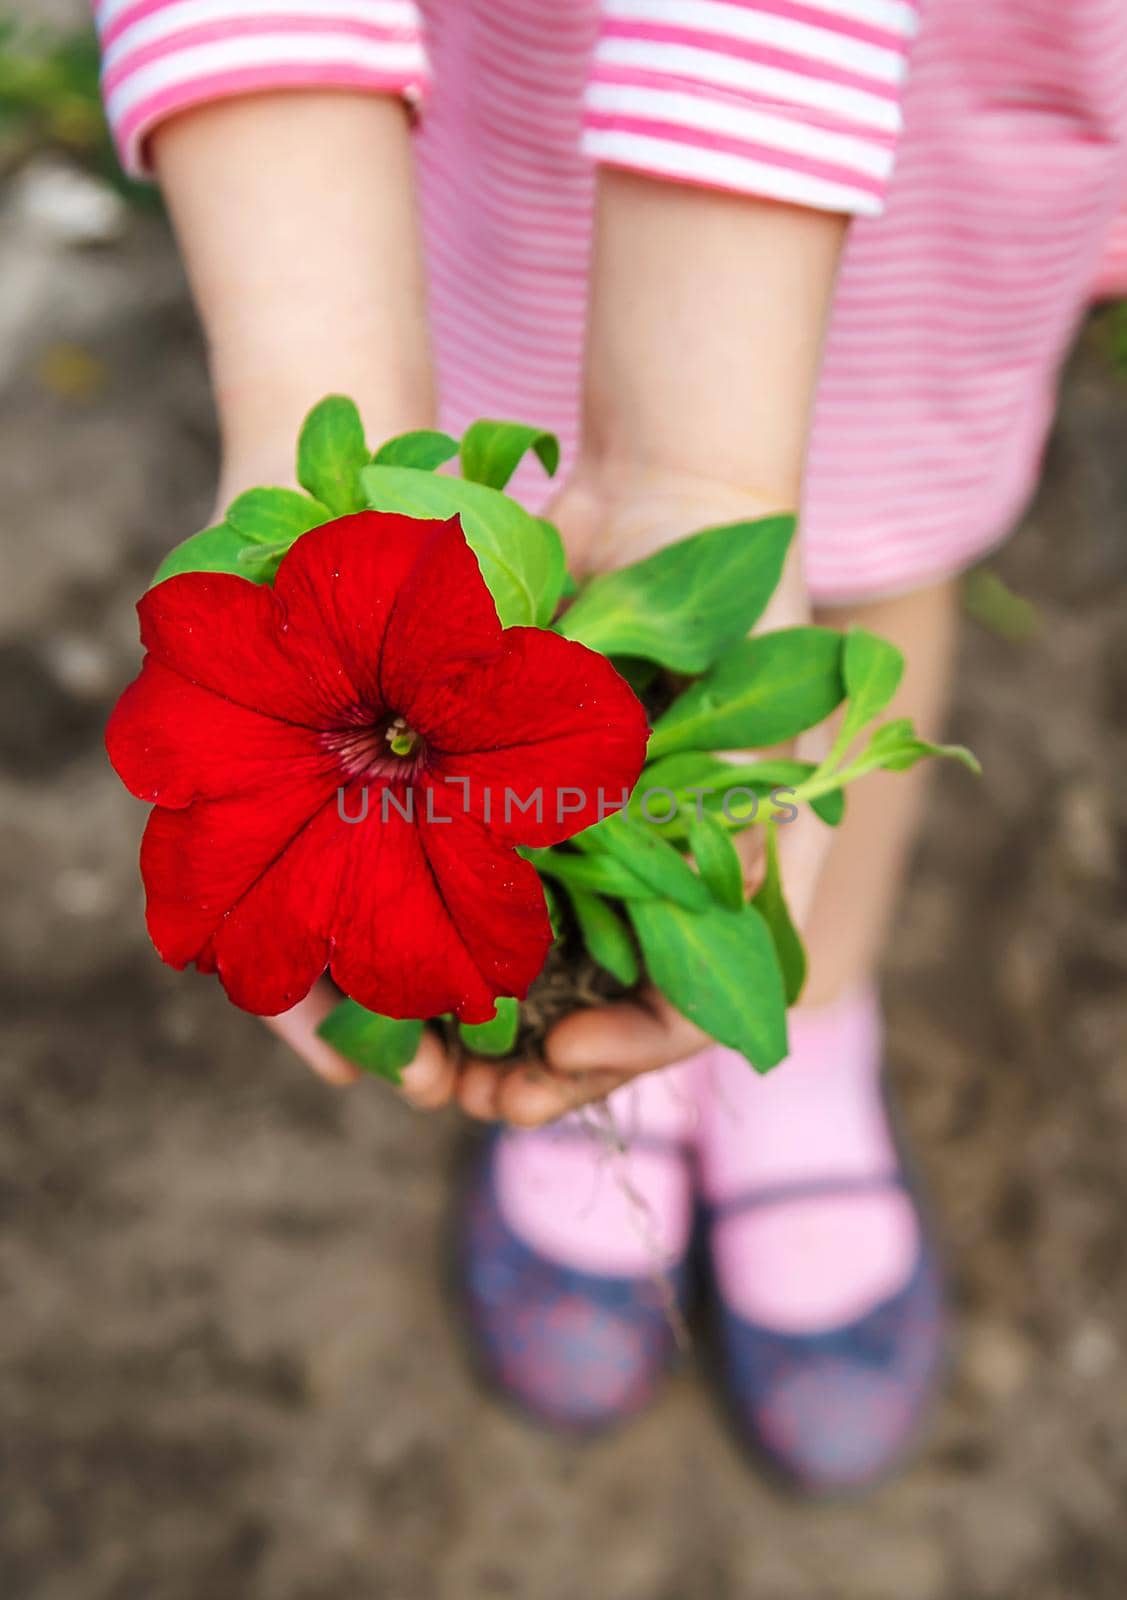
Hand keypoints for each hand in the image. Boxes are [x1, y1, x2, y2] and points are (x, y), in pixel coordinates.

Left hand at [453, 460, 834, 1126]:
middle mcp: (662, 879)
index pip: (694, 1011)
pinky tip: (413, 984)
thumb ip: (755, 865)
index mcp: (731, 883)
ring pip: (541, 982)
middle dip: (547, 1074)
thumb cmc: (745, 617)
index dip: (633, 1050)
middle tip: (478, 1104)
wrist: (672, 500)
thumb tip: (696, 1002)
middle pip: (608, 1021)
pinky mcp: (527, 809)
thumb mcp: (775, 750)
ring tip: (433, 1076)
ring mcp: (594, 847)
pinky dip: (459, 957)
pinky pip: (492, 906)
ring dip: (493, 1041)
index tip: (564, 1047)